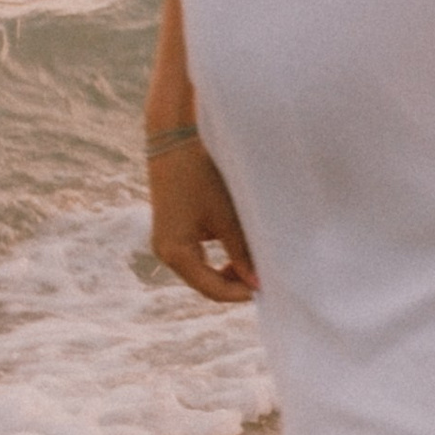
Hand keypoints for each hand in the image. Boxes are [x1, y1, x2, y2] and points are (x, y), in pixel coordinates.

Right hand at [149, 133, 257, 304]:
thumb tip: (258, 283)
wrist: (175, 141)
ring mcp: (167, 243)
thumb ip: (241, 253)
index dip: (241, 293)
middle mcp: (166, 253)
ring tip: (257, 266)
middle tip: (266, 280)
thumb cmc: (202, 176)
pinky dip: (218, 260)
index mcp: (176, 252)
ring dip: (229, 273)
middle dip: (236, 285)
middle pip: (206, 284)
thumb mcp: (226, 218)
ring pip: (202, 272)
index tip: (268, 289)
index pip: (212, 289)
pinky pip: (197, 258)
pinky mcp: (173, 233)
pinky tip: (241, 254)